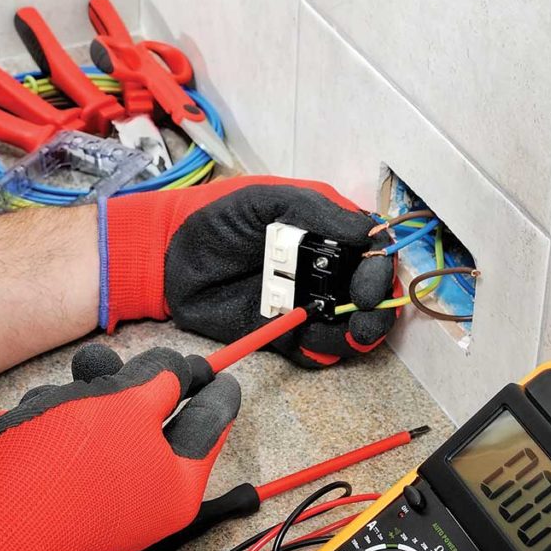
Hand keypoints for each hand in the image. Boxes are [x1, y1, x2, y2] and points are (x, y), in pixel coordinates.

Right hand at [0, 345, 239, 550]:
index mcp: (176, 486)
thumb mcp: (131, 405)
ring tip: (73, 386)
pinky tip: (38, 413)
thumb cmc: (70, 461)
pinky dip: (59, 415)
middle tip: (144, 361)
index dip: (217, 390)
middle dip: (139, 383)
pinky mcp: (57, 482)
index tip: (225, 372)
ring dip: (90, 393)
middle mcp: (143, 493)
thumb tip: (182, 370)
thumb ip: (164, 382)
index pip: (210, 425)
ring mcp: (98, 490)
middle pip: (157, 417)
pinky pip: (71, 433)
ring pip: (108, 417)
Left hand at [102, 177, 394, 366]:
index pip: (372, 251)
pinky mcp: (283, 335)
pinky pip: (316, 350)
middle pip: (370, 294)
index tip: (371, 275)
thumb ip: (320, 213)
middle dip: (375, 304)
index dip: (380, 265)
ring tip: (348, 330)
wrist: (169, 257)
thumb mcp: (269, 200)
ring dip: (357, 332)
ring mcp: (305, 304)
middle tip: (362, 307)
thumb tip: (372, 233)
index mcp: (327, 233)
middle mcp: (323, 271)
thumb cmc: (219, 217)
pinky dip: (324, 349)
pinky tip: (311, 337)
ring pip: (350, 327)